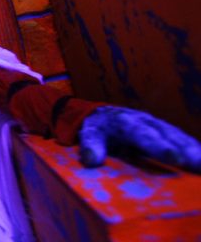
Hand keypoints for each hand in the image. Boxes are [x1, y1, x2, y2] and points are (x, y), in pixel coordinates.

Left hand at [79, 106, 200, 172]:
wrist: (103, 115)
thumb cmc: (97, 128)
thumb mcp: (89, 134)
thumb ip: (90, 146)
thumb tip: (92, 160)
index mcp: (126, 122)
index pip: (144, 134)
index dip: (160, 146)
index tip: (175, 158)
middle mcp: (145, 120)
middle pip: (168, 135)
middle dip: (185, 149)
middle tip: (199, 164)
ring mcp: (158, 125)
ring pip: (179, 136)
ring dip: (194, 150)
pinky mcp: (165, 131)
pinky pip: (182, 139)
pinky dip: (194, 149)